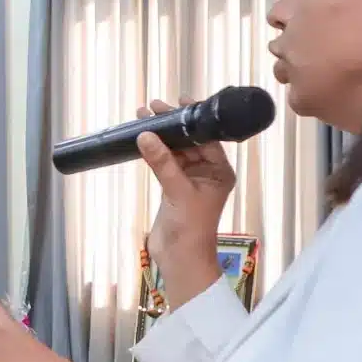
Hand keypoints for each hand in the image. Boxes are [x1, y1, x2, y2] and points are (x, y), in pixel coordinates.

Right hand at [138, 98, 234, 300]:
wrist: (179, 258)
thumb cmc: (191, 227)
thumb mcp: (178, 191)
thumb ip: (163, 162)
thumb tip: (145, 136)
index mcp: (220, 172)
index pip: (208, 138)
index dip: (193, 120)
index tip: (179, 102)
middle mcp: (207, 173)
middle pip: (190, 141)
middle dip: (172, 125)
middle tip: (153, 107)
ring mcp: (189, 180)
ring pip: (174, 151)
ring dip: (160, 136)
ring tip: (142, 116)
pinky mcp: (172, 188)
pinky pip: (164, 163)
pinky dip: (154, 152)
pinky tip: (141, 139)